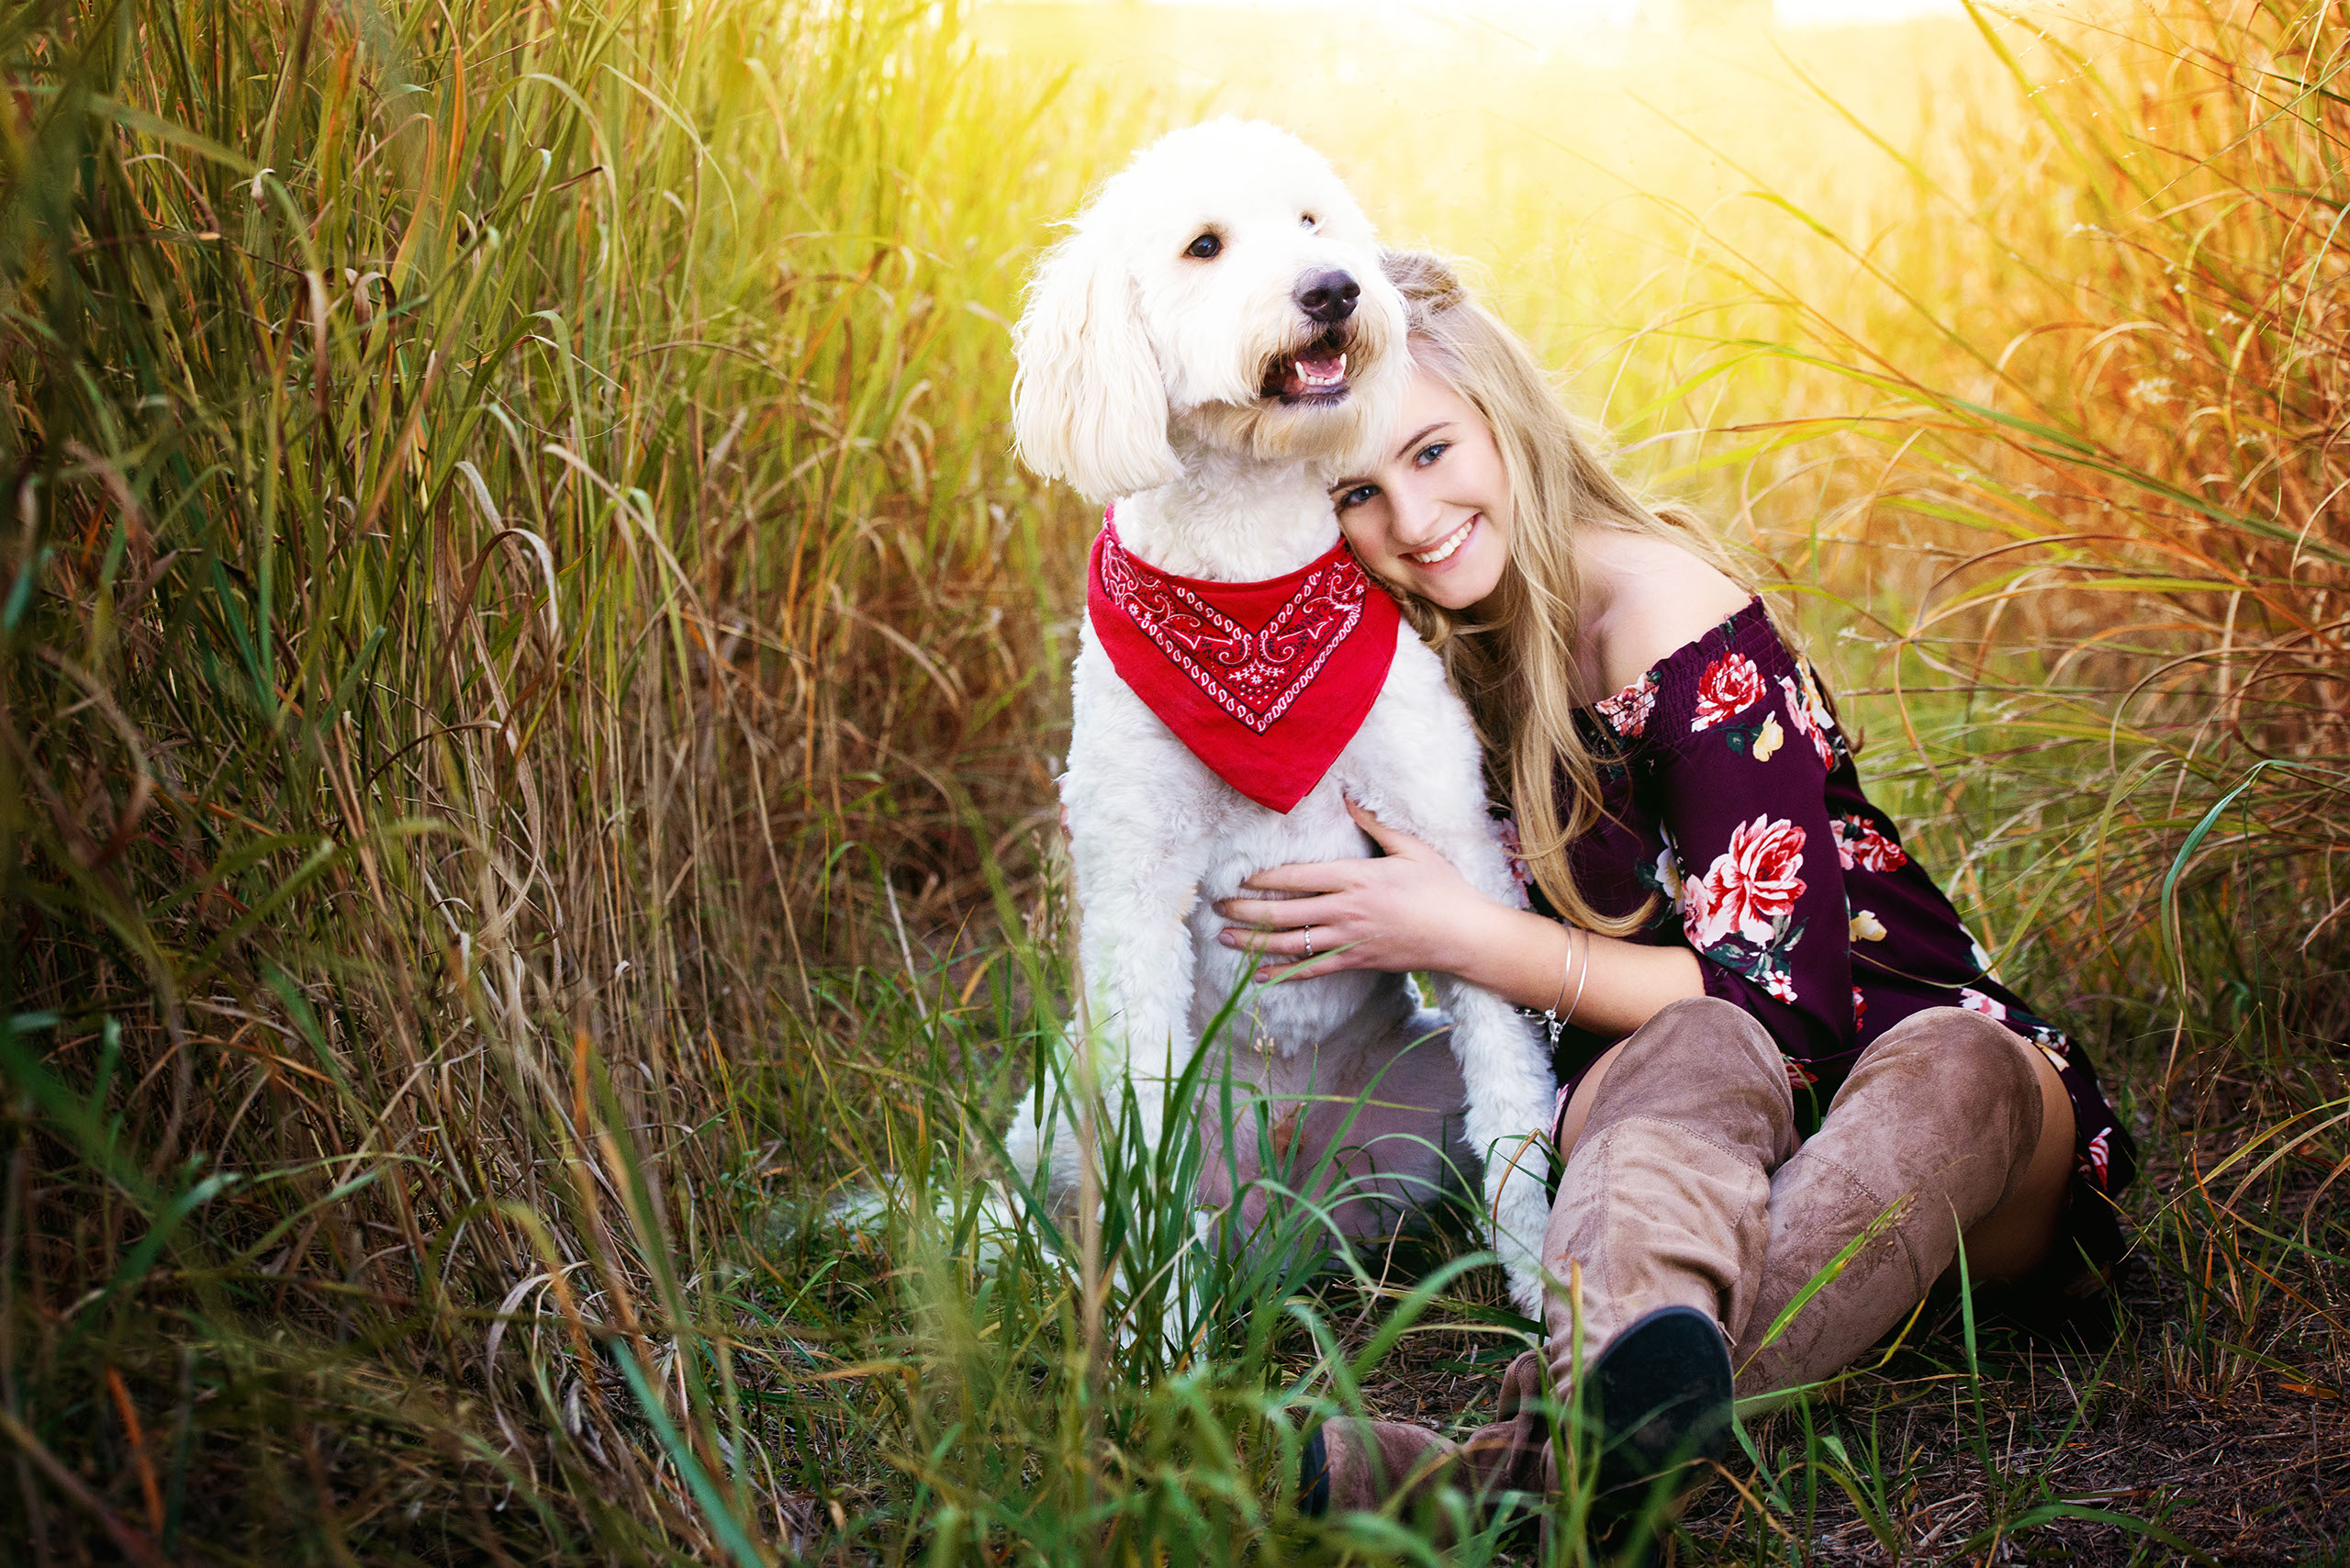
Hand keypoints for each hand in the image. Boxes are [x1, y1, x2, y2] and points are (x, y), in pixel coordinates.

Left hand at [1213, 800, 1510, 982]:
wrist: (1464, 935)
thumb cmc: (1442, 886)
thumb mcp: (1410, 847)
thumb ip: (1374, 823)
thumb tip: (1347, 797)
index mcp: (1356, 878)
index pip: (1299, 879)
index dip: (1265, 879)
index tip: (1239, 877)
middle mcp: (1347, 911)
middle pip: (1285, 913)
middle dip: (1246, 912)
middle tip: (1216, 907)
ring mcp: (1350, 940)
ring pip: (1292, 945)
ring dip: (1254, 943)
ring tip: (1225, 938)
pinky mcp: (1358, 962)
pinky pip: (1313, 971)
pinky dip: (1284, 974)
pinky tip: (1259, 976)